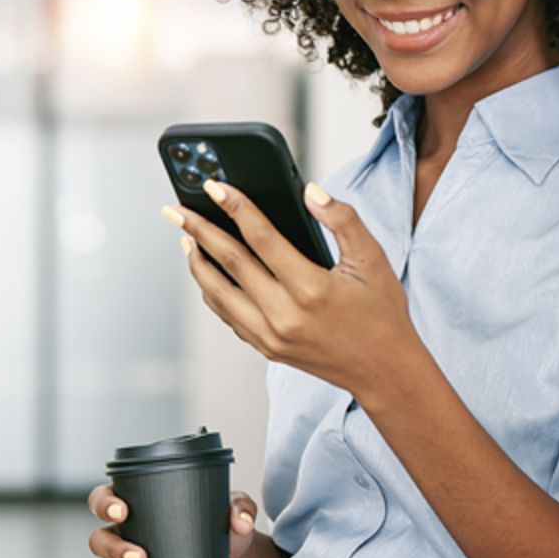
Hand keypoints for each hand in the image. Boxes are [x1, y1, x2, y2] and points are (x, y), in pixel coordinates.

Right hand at [87, 483, 260, 557]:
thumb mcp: (233, 508)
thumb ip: (241, 507)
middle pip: (100, 539)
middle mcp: (126, 533)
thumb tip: (239, 520)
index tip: (122, 511)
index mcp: (137, 503)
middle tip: (142, 557)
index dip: (104, 504)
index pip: (104, 499)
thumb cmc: (222, 524)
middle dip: (114, 549)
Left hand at [164, 180, 415, 400]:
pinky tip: (208, 272)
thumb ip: (342, 220)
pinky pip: (228, 315)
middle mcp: (285, 315)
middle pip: (229, 263)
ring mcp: (271, 336)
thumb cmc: (381, 312)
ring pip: (218, 294)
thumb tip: (309, 192)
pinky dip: (212, 291)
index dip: (235, 207)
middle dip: (199, 231)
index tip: (214, 186)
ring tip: (186, 238)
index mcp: (311, 288)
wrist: (383, 370)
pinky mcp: (266, 348)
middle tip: (175, 209)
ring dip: (198, 263)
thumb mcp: (373, 259)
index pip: (261, 238)